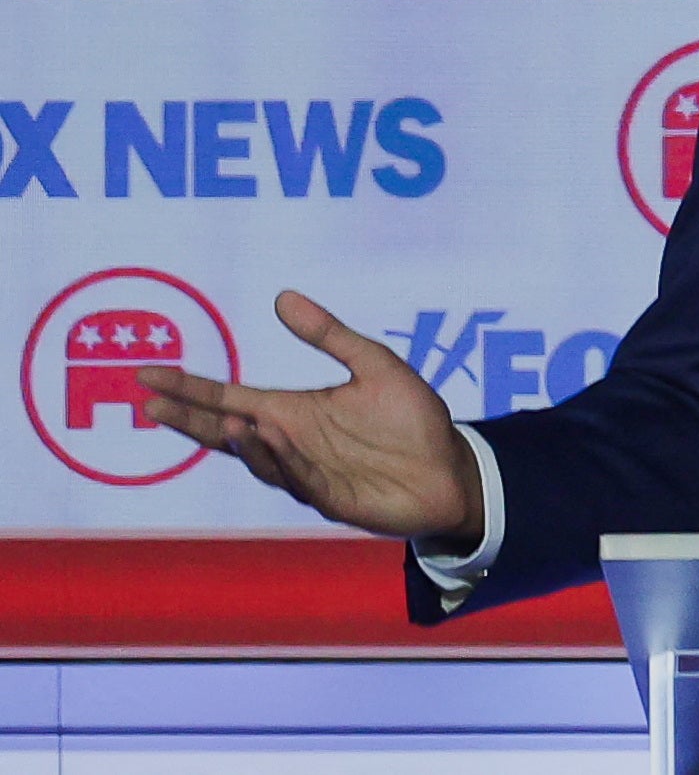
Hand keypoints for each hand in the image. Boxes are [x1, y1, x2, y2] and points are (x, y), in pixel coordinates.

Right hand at [138, 290, 483, 545]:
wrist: (452, 468)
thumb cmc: (412, 419)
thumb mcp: (373, 365)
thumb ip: (329, 335)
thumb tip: (283, 297)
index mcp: (294, 412)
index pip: (227, 399)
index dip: (189, 390)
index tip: (149, 376)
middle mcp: (291, 444)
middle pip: (227, 434)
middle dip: (191, 421)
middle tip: (152, 405)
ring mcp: (308, 474)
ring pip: (262, 460)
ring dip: (245, 441)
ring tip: (228, 417)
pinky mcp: (334, 498)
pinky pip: (302, 478)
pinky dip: (285, 459)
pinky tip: (273, 435)